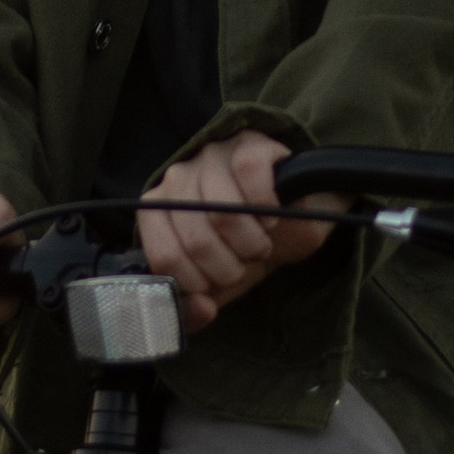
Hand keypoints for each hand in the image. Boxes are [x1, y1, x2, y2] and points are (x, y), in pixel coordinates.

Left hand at [137, 132, 329, 330]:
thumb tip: (202, 309)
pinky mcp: (247, 144)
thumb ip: (197, 305)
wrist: (293, 218)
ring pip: (224, 211)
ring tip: (261, 242)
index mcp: (159, 211)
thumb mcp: (219, 282)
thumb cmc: (247, 247)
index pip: (165, 257)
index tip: (219, 282)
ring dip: (252, 242)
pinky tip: (272, 216)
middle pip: (197, 240)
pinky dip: (267, 207)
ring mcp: (211, 157)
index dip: (197, 282)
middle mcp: (178, 177)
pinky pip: (250, 176)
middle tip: (246, 262)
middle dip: (230, 267)